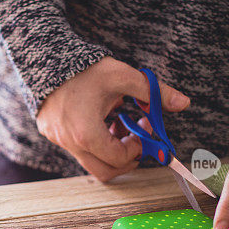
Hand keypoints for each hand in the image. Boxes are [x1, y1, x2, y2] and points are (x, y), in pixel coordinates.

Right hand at [36, 57, 190, 181]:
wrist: (45, 57)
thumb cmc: (85, 68)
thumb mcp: (124, 77)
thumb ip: (154, 93)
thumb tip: (183, 103)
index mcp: (87, 133)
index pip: (119, 158)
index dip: (137, 148)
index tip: (142, 130)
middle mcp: (70, 142)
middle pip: (104, 171)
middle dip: (124, 160)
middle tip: (134, 141)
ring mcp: (58, 139)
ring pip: (90, 161)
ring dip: (108, 150)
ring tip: (116, 124)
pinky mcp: (51, 133)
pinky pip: (76, 148)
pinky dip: (92, 141)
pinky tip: (99, 118)